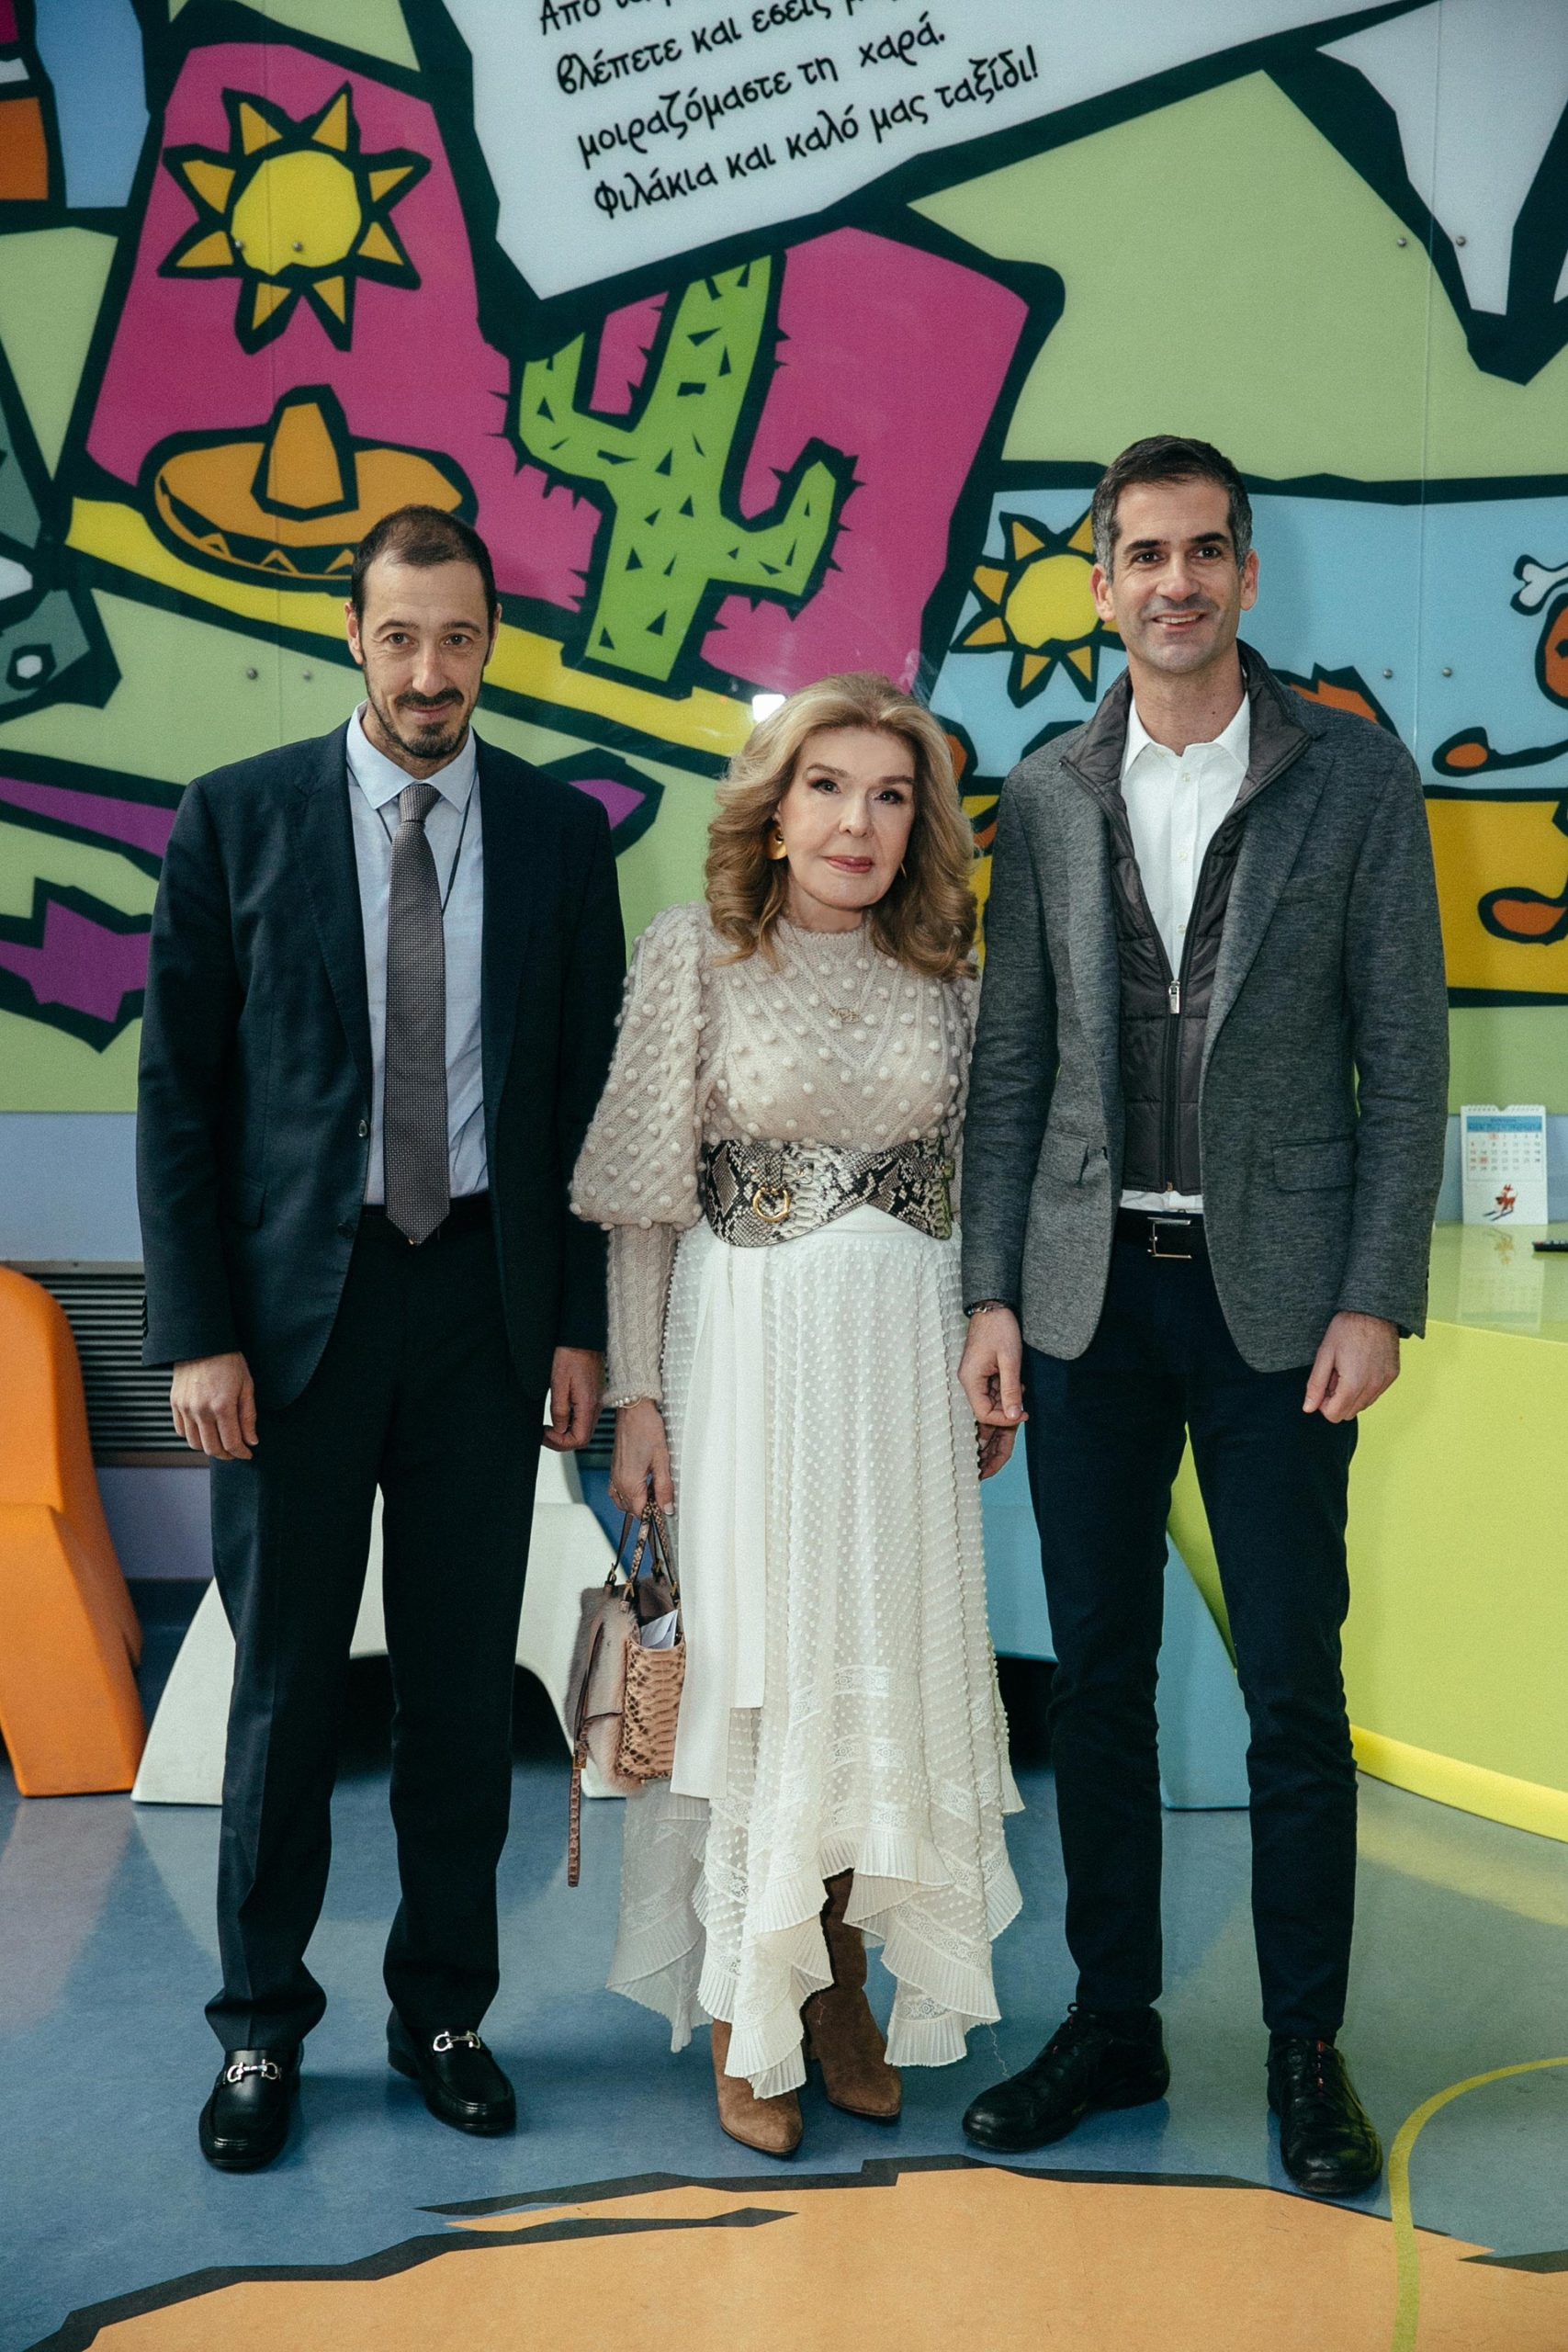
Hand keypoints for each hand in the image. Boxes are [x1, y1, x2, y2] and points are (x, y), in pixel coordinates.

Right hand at [170, 1351, 256, 1460]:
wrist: (202, 1342)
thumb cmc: (229, 1361)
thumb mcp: (247, 1386)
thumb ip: (248, 1416)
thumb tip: (251, 1441)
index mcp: (222, 1406)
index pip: (232, 1443)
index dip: (242, 1453)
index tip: (248, 1454)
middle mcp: (201, 1410)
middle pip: (212, 1448)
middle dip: (227, 1455)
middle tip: (236, 1452)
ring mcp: (185, 1408)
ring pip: (195, 1443)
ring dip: (209, 1448)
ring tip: (221, 1442)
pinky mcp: (175, 1404)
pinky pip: (182, 1431)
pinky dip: (193, 1436)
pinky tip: (205, 1431)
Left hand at [544, 1346, 603, 1451]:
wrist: (582, 1338)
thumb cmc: (570, 1355)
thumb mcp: (558, 1383)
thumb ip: (560, 1410)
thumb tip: (559, 1429)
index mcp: (588, 1405)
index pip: (579, 1439)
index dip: (559, 1442)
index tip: (544, 1434)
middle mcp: (596, 1406)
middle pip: (582, 1438)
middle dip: (561, 1441)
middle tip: (543, 1435)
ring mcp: (596, 1402)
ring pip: (583, 1429)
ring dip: (566, 1434)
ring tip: (548, 1428)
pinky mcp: (592, 1397)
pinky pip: (584, 1419)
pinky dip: (571, 1424)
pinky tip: (559, 1418)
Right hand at [609, 1398, 674, 1514]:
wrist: (634, 1410)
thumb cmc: (647, 1429)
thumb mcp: (662, 1460)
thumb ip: (664, 1487)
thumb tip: (667, 1507)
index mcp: (629, 1483)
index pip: (639, 1512)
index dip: (653, 1515)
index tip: (665, 1510)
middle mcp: (618, 1482)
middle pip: (631, 1509)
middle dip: (646, 1508)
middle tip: (663, 1497)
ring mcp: (614, 1475)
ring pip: (623, 1501)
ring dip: (638, 1501)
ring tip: (654, 1489)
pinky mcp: (615, 1468)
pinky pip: (618, 1490)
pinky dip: (629, 1493)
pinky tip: (642, 1483)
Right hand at [959, 1309, 1027, 1473]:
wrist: (994, 1306)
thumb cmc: (1000, 1328)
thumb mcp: (1010, 1360)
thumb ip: (1011, 1389)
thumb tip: (1016, 1416)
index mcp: (970, 1381)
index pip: (984, 1414)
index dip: (1004, 1419)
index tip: (1023, 1415)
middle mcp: (969, 1383)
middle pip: (983, 1416)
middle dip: (995, 1433)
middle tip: (1005, 1450)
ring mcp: (975, 1380)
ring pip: (989, 1408)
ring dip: (1004, 1414)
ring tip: (1014, 1418)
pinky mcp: (983, 1375)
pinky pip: (992, 1396)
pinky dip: (1005, 1400)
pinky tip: (1018, 1394)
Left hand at [1303, 1311, 1399, 1421]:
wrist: (1374, 1310)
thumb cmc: (1346, 1329)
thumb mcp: (1324, 1355)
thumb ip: (1316, 1385)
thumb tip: (1308, 1408)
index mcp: (1353, 1384)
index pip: (1334, 1415)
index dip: (1323, 1403)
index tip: (1323, 1385)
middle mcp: (1372, 1388)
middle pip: (1349, 1413)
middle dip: (1337, 1400)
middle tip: (1334, 1375)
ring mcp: (1385, 1382)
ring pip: (1363, 1405)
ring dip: (1351, 1394)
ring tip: (1347, 1369)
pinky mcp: (1392, 1376)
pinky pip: (1375, 1393)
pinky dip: (1365, 1387)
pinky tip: (1360, 1367)